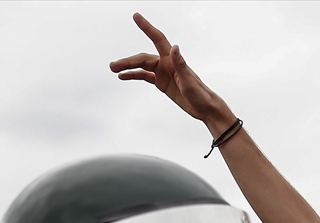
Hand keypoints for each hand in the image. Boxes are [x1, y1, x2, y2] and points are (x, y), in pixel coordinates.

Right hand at [109, 13, 234, 130]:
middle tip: (113, 65)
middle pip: (143, 58)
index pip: (157, 39)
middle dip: (128, 61)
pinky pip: (144, 76)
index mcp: (172, 60)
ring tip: (113, 70)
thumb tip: (175, 48)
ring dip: (127, 68)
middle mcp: (166, 64)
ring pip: (141, 66)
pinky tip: (123, 77)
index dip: (147, 27)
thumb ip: (181, 65)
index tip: (136, 16)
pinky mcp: (162, 82)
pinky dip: (133, 76)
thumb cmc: (201, 94)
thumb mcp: (189, 81)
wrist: (205, 108)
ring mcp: (163, 73)